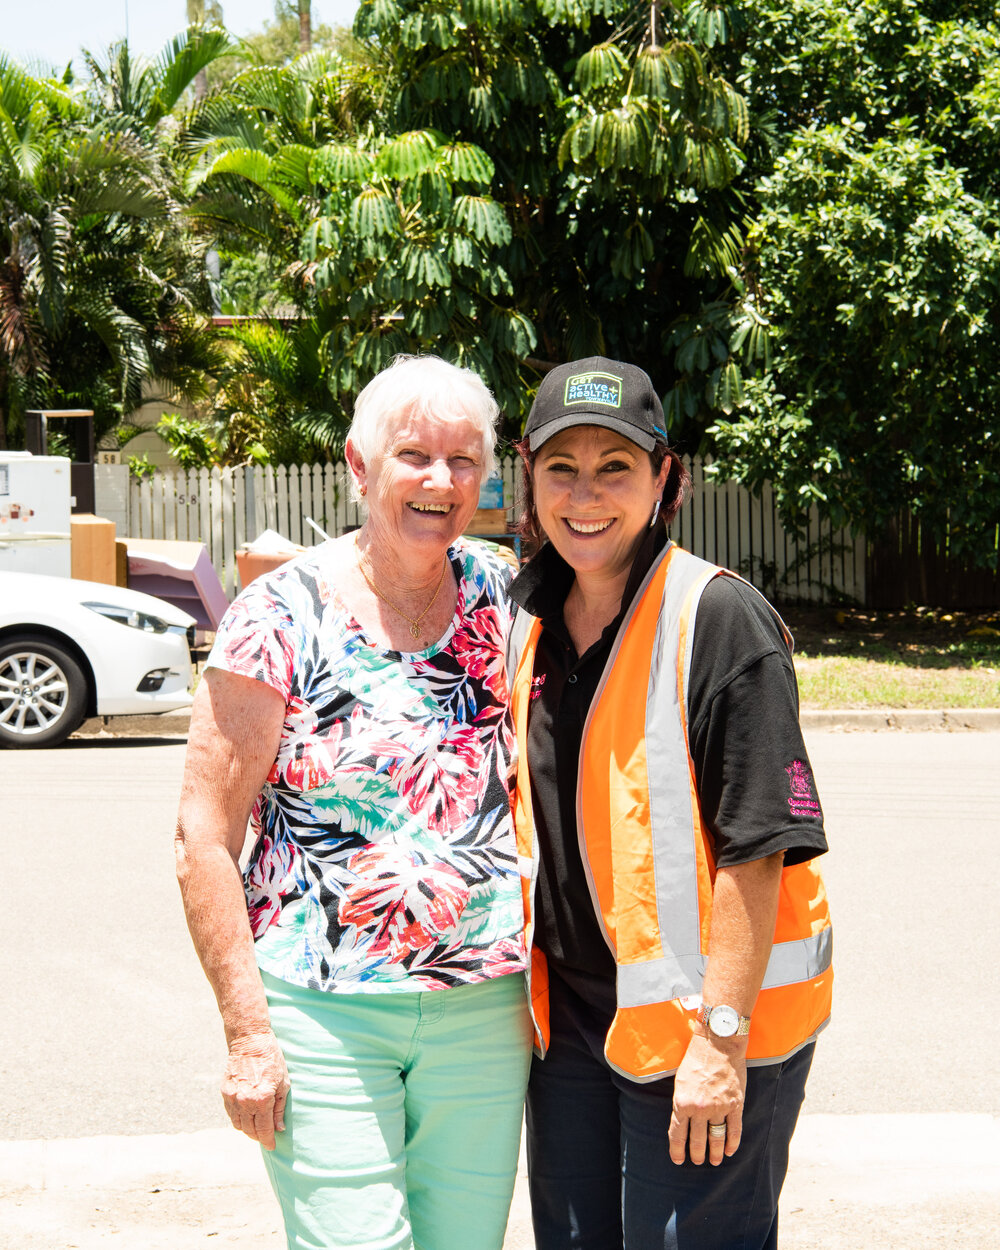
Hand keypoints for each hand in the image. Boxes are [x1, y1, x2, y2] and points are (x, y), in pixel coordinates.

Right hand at [220, 1030, 289, 1150]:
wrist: (250, 1041)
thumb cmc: (271, 1059)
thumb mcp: (283, 1082)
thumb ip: (279, 1107)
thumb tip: (279, 1128)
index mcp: (262, 1099)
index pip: (264, 1129)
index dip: (268, 1140)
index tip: (272, 1146)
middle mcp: (245, 1101)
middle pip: (250, 1130)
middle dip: (259, 1137)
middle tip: (266, 1137)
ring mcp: (233, 1097)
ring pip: (238, 1125)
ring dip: (247, 1130)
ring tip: (256, 1128)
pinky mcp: (225, 1092)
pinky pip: (231, 1114)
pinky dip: (238, 1119)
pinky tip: (246, 1117)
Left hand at [668, 1034, 746, 1166]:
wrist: (718, 1043)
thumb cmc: (696, 1059)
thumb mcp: (680, 1081)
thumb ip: (681, 1103)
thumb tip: (682, 1123)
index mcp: (682, 1102)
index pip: (677, 1134)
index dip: (677, 1150)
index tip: (678, 1160)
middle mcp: (700, 1108)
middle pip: (698, 1141)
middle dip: (697, 1154)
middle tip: (697, 1161)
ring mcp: (719, 1108)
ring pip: (716, 1138)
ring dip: (715, 1153)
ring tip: (714, 1161)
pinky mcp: (735, 1104)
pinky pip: (735, 1130)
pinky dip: (732, 1143)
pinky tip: (730, 1151)